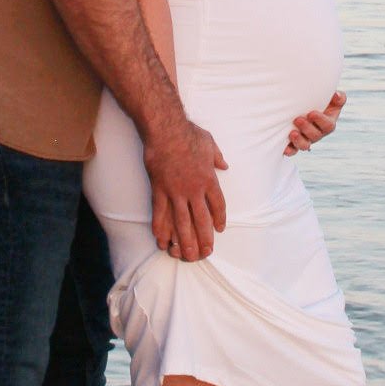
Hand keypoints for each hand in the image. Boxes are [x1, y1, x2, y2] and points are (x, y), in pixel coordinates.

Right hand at [144, 113, 227, 260]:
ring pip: (181, 222)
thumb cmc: (188, 134)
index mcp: (209, 179)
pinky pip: (160, 213)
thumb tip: (224, 164)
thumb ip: (217, 157)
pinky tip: (161, 240)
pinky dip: (160, 228)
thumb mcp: (210, 143)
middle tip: (205, 253)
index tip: (219, 229)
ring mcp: (175, 192)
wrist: (166, 130)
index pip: (218, 205)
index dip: (219, 219)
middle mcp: (194, 190)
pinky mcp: (159, 190)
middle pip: (201, 220)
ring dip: (184, 241)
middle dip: (204, 239)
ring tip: (185, 255)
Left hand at [284, 91, 346, 154]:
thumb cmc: (319, 101)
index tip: (311, 113)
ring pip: (305, 145)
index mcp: (327, 123)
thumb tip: (336, 94)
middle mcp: (317, 133)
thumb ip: (338, 97)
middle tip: (298, 119)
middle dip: (307, 129)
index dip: (320, 121)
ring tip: (292, 133)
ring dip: (299, 140)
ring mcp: (306, 139)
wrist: (303, 106)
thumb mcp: (330, 99)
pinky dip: (290, 150)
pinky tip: (285, 149)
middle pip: (315, 136)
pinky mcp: (295, 143)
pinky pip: (293, 150)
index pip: (328, 126)